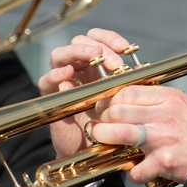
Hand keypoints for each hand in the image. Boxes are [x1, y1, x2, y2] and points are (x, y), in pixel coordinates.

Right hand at [39, 28, 132, 158]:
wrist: (97, 148)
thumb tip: (141, 67)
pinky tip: (68, 74)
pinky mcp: (52, 97)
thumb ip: (128, 82)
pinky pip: (46, 80)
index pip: (98, 39)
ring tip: (94, 56)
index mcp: (96, 65)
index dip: (110, 38)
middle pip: (79, 41)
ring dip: (78, 52)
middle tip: (115, 63)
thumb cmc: (113, 122)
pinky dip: (55, 74)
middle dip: (99, 47)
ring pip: (60, 55)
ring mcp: (63, 82)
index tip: (126, 48)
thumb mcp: (124, 98)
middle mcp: (78, 70)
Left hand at [87, 84, 186, 186]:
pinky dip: (133, 174)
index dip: (111, 101)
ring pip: (117, 133)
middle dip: (104, 120)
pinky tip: (140, 173)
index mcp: (172, 98)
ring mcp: (163, 138)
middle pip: (117, 110)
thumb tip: (152, 101)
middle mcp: (165, 115)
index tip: (108, 109)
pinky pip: (135, 169)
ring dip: (106, 140)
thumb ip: (173, 103)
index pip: (128, 91)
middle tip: (103, 129)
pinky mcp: (164, 161)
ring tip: (106, 145)